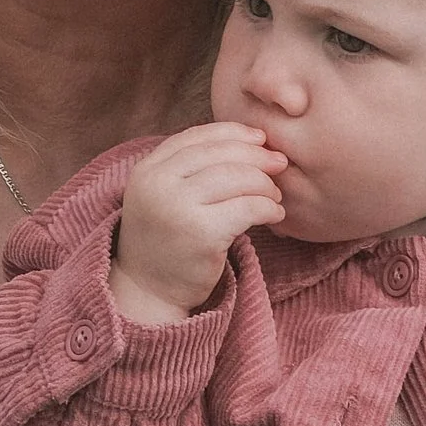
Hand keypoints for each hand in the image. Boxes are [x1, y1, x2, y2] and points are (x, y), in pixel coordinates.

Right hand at [113, 123, 284, 321]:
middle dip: (256, 156)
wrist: (148, 292)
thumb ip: (188, 169)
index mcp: (147, 170)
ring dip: (265, 184)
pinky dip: (269, 207)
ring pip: (237, 177)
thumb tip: (249, 141)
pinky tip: (275, 214)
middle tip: (279, 164)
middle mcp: (158, 184)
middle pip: (220, 153)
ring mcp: (178, 208)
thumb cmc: (166, 242)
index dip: (233, 133)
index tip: (259, 139)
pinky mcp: (202, 234)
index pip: (196, 136)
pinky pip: (248, 208)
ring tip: (274, 196)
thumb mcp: (163, 196)